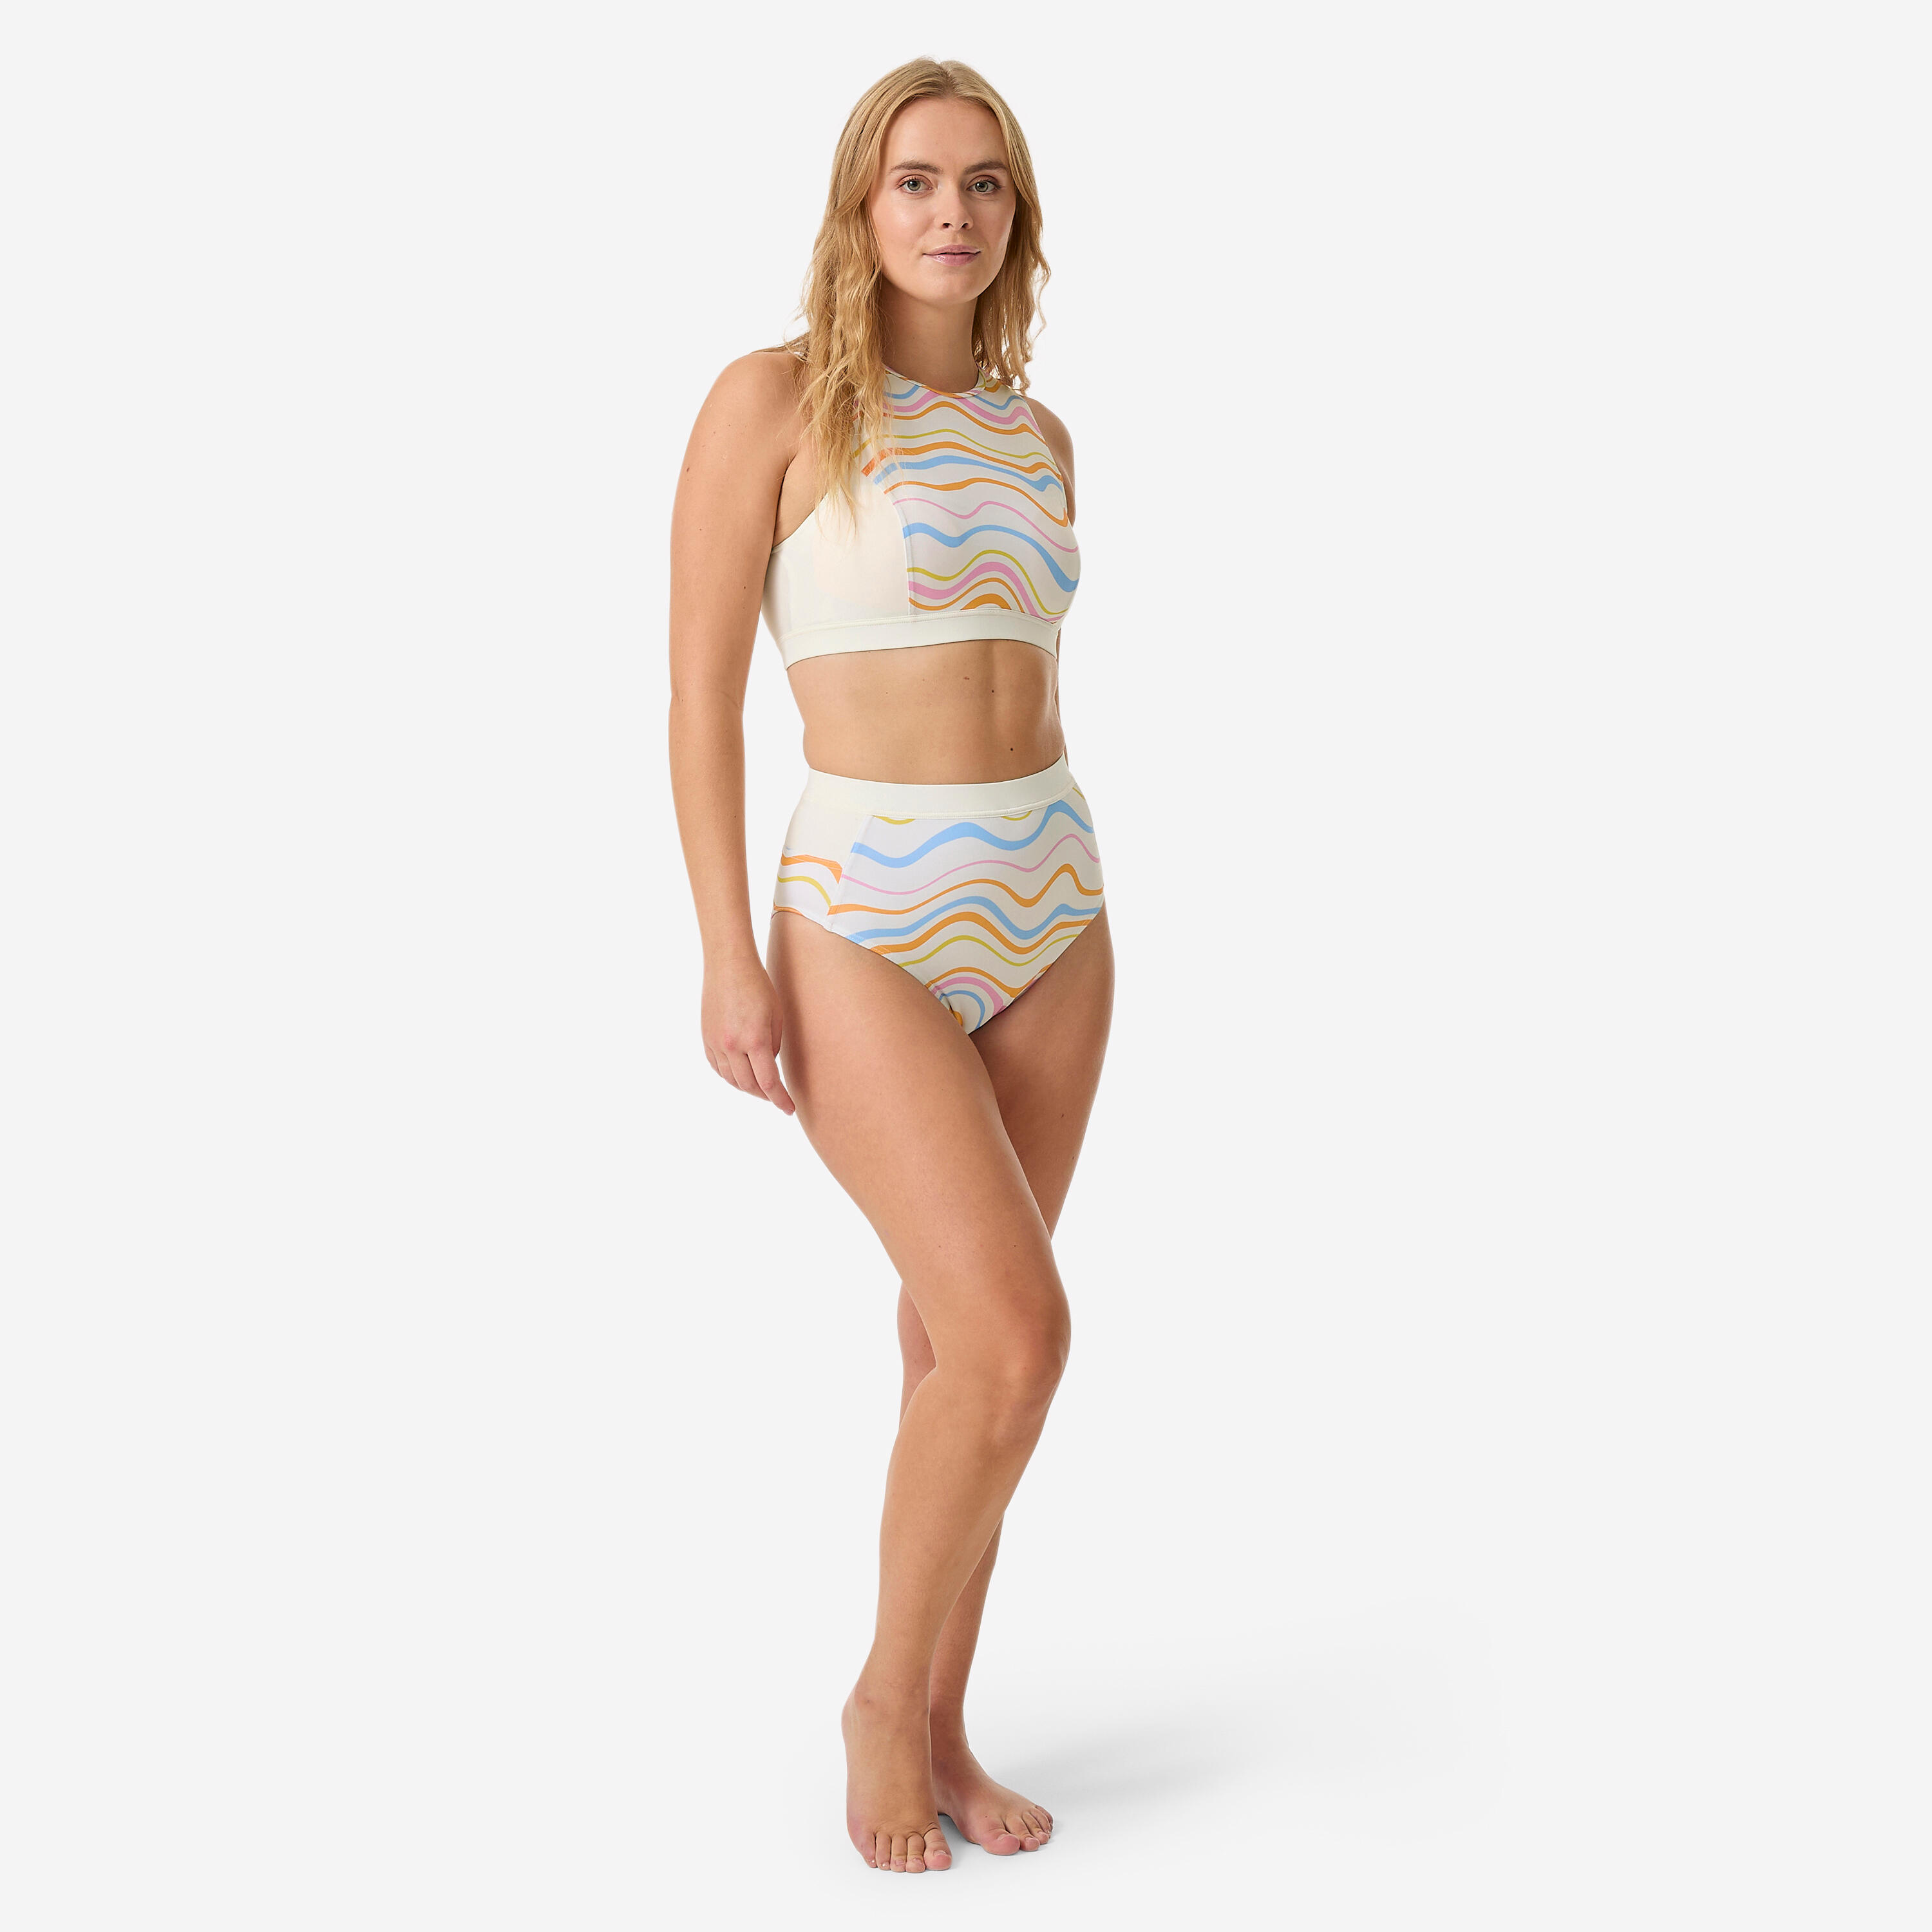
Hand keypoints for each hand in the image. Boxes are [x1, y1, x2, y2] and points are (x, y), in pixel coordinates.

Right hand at [701, 955, 795, 1114]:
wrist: (728, 964)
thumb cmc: (758, 986)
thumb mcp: (777, 1016)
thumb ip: (774, 1046)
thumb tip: (769, 1066)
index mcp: (754, 1040)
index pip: (769, 1082)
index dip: (780, 1100)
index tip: (789, 1110)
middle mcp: (732, 1045)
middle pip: (749, 1085)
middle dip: (765, 1096)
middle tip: (776, 1098)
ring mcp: (716, 1043)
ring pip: (731, 1079)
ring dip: (747, 1088)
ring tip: (760, 1088)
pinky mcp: (706, 1038)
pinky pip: (717, 1067)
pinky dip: (730, 1076)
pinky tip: (740, 1075)